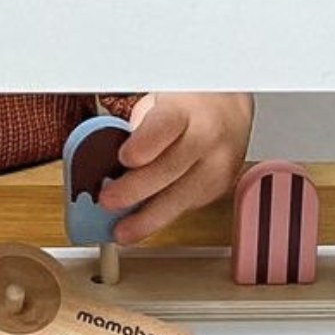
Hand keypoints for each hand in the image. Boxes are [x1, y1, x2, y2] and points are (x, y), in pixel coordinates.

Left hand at [98, 92, 253, 242]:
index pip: (165, 125)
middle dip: (136, 190)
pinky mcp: (220, 187)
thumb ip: (134, 130)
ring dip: (149, 219)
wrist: (229, 112)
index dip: (144, 144)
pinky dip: (165, 213)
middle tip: (108, 202)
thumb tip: (105, 164)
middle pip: (171, 168)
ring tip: (123, 231)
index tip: (123, 158)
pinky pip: (189, 205)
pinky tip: (146, 219)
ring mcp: (218, 164)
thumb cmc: (185, 107)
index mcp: (184, 109)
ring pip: (183, 197)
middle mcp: (206, 137)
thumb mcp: (155, 103)